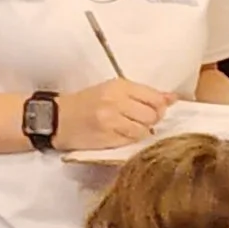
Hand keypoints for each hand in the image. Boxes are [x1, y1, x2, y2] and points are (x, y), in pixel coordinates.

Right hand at [56, 78, 170, 155]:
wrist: (56, 118)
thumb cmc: (85, 102)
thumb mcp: (111, 90)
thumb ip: (142, 94)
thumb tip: (172, 98)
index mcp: (118, 86)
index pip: (155, 97)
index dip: (160, 106)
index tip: (155, 108)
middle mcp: (116, 102)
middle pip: (153, 115)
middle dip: (152, 120)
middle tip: (140, 119)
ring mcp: (112, 121)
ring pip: (144, 130)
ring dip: (141, 131)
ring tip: (128, 127)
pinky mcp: (107, 138)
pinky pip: (132, 141)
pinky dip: (130, 139)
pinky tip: (120, 134)